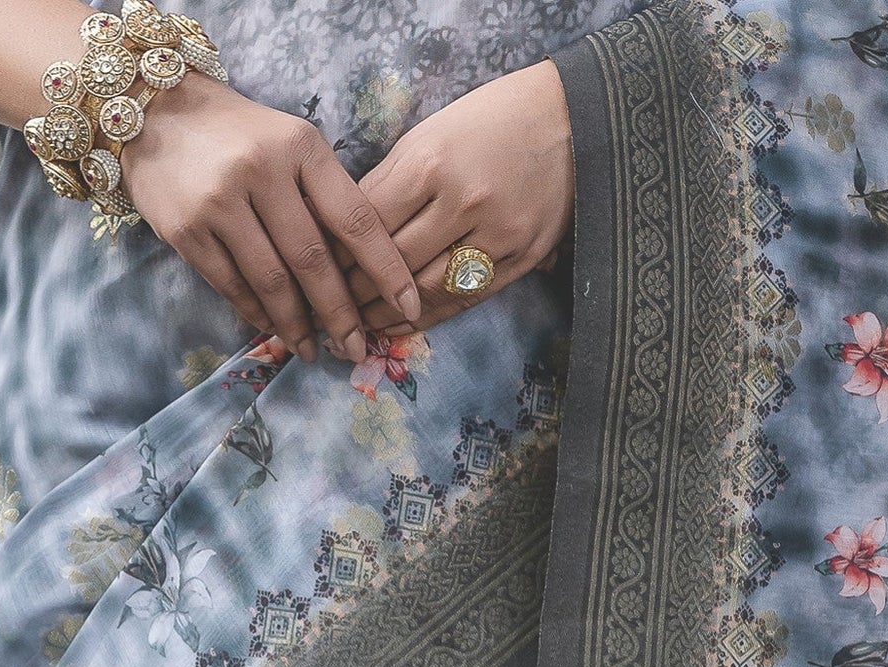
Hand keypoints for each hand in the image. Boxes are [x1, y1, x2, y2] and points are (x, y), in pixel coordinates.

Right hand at [119, 77, 422, 362]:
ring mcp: (219, 202)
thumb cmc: (239, 134)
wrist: (154, 111)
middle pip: (313, 260)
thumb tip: (364, 271)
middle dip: (340, 314)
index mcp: (300, 147)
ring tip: (314, 350)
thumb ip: (324, 194)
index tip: (407, 306)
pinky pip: (232, 286)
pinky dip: (258, 313)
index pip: (355, 218)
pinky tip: (274, 329)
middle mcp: (260, 171)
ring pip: (272, 282)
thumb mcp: (290, 144)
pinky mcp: (186, 230)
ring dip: (297, 325)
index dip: (386, 270)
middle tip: (356, 349)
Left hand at [348, 61, 573, 332]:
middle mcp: (463, 201)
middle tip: (330, 309)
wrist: (569, 123)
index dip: (338, 252)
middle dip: (356, 290)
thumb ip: (393, 180)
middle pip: (395, 262)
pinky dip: (430, 317)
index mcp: (431, 161)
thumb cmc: (490, 120)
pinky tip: (403, 324)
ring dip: (388, 313)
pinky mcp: (520, 259)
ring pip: (428, 289)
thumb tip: (348, 229)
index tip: (318, 270)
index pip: (370, 222)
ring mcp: (495, 235)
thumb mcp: (432, 132)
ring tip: (360, 325)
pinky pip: (466, 299)